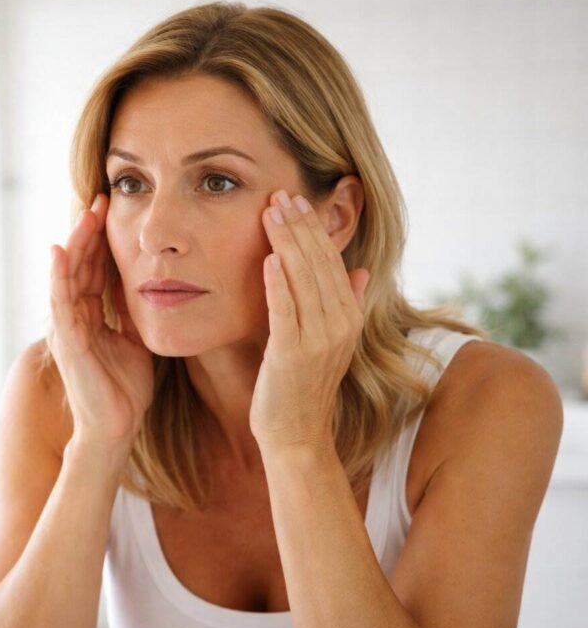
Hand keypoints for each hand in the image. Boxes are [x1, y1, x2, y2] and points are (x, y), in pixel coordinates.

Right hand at [47, 194, 152, 461]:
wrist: (116, 428)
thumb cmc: (124, 389)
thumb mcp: (136, 340)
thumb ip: (134, 312)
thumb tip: (150, 283)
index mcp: (91, 316)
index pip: (94, 268)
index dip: (103, 239)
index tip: (114, 208)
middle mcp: (74, 317)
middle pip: (79, 265)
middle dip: (89, 232)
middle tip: (101, 199)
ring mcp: (66, 328)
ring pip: (67, 276)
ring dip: (75, 244)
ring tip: (86, 214)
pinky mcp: (66, 343)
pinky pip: (59, 303)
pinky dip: (58, 276)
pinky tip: (60, 251)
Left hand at [249, 190, 368, 453]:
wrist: (296, 434)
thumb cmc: (303, 385)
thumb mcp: (329, 341)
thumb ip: (343, 303)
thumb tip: (358, 270)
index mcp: (349, 317)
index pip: (332, 261)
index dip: (314, 228)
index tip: (296, 199)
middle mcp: (339, 326)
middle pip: (319, 263)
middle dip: (299, 226)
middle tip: (279, 194)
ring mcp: (318, 341)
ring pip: (304, 280)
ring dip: (287, 243)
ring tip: (270, 212)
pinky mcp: (292, 355)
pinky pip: (286, 312)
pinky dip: (279, 283)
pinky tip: (269, 258)